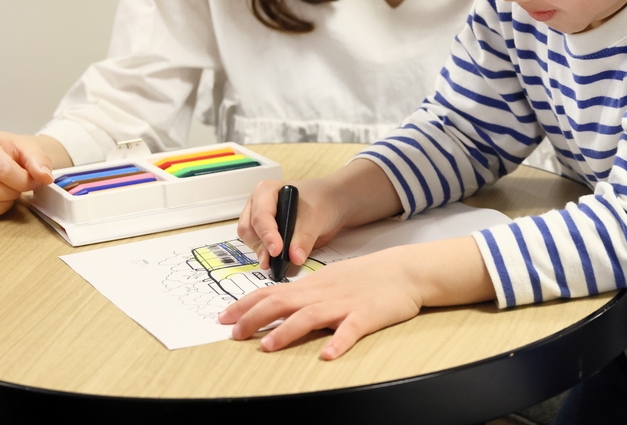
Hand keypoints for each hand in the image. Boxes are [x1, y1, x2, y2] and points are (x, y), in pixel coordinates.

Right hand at [0, 131, 65, 221]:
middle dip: (13, 192)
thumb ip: (39, 161)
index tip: (34, 181)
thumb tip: (44, 176)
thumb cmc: (10, 151)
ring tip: (8, 191)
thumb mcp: (28, 149)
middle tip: (19, 187)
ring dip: (3, 203)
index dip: (24, 181)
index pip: (3, 170)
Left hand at [219, 236, 495, 358]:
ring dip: (286, 332)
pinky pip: (350, 330)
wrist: (404, 271)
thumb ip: (305, 291)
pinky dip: (338, 342)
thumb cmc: (367, 277)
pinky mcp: (366, 316)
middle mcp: (323, 293)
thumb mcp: (331, 279)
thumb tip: (278, 302)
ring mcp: (344, 304)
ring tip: (267, 346)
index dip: (245, 305)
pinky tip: (327, 355)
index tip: (223, 317)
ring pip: (310, 316)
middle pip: (283, 303)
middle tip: (233, 334)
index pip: (271, 292)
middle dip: (255, 319)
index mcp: (313, 285)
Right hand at [236, 158, 404, 269]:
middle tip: (274, 263)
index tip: (279, 250)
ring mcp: (260, 219)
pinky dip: (268, 257)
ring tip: (278, 265)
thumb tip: (293, 258)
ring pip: (251, 241)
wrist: (338, 203)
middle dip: (261, 246)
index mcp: (267, 191)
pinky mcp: (268, 235)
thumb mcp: (318, 217)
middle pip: (249, 228)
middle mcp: (258, 204)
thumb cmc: (327, 202)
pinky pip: (260, 249)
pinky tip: (280, 265)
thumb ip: (304, 236)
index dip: (268, 234)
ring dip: (263, 253)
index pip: (261, 214)